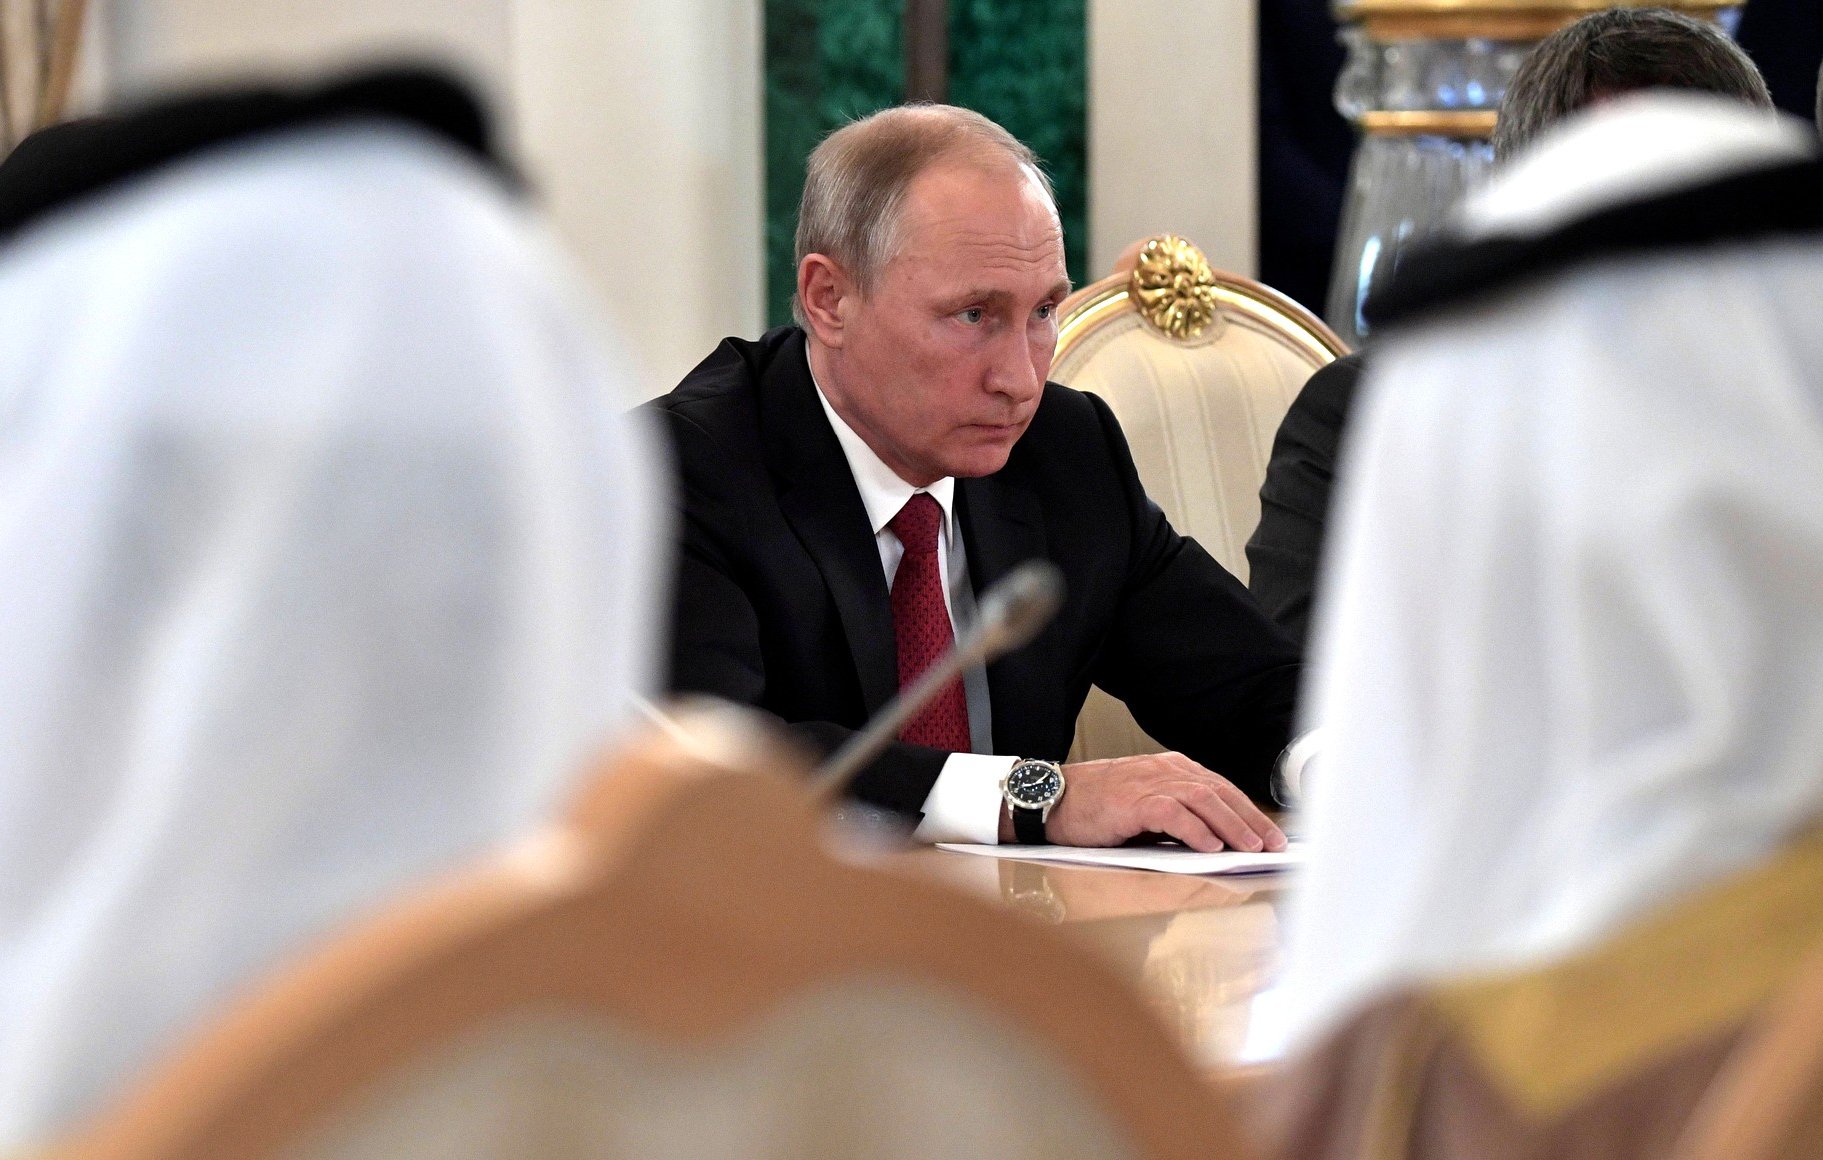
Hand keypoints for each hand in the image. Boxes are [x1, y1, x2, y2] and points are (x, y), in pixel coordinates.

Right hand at [1029, 752, 1285, 852]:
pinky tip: (1210, 846)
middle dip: (1250, 819)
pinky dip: (1195, 829)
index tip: (1270, 834)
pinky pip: (1172, 813)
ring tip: (1249, 848)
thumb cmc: (1098, 808)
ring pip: (1203, 800)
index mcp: (1171, 768)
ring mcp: (1149, 782)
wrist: (1054, 800)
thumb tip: (1216, 842)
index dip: (1248, 811)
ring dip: (1231, 825)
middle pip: (1219, 792)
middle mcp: (1165, 770)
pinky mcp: (1132, 800)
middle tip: (1272, 844)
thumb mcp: (1145, 806)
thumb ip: (1178, 816)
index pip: (1221, 788)